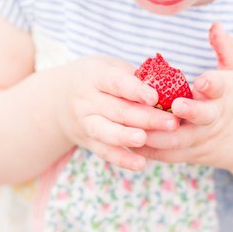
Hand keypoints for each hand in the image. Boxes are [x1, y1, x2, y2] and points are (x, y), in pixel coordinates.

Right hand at [58, 55, 179, 170]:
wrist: (60, 99)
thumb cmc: (101, 79)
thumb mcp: (112, 67)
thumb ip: (137, 77)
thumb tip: (172, 87)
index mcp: (95, 76)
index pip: (116, 82)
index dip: (135, 90)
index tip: (155, 97)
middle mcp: (86, 100)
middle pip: (118, 110)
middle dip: (146, 118)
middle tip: (172, 123)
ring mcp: (85, 122)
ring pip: (106, 132)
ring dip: (126, 137)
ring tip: (144, 140)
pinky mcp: (88, 141)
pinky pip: (104, 152)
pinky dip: (121, 159)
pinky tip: (140, 164)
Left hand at [140, 23, 232, 169]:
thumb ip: (225, 48)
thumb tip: (215, 24)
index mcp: (226, 94)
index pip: (220, 87)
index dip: (211, 84)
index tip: (202, 81)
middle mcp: (214, 118)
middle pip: (202, 117)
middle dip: (189, 112)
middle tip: (174, 106)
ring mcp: (201, 138)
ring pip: (178, 139)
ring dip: (158, 133)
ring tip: (136, 123)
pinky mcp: (188, 154)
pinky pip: (166, 155)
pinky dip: (148, 150)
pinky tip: (126, 139)